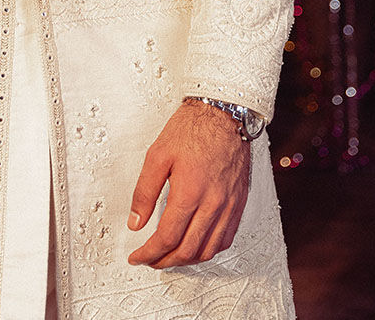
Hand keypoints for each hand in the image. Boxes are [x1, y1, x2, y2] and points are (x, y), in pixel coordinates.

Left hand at [127, 100, 249, 267]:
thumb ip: (145, 191)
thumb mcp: (158, 154)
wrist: (224, 113)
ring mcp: (228, 205)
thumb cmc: (192, 129)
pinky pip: (225, 239)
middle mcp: (212, 203)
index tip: (137, 256)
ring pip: (208, 250)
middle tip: (150, 260)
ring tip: (169, 257)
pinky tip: (196, 246)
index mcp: (189, 191)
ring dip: (186, 260)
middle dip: (164, 261)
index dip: (149, 253)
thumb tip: (136, 221)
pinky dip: (208, 250)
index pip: (167, 237)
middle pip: (187, 250)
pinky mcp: (238, 203)